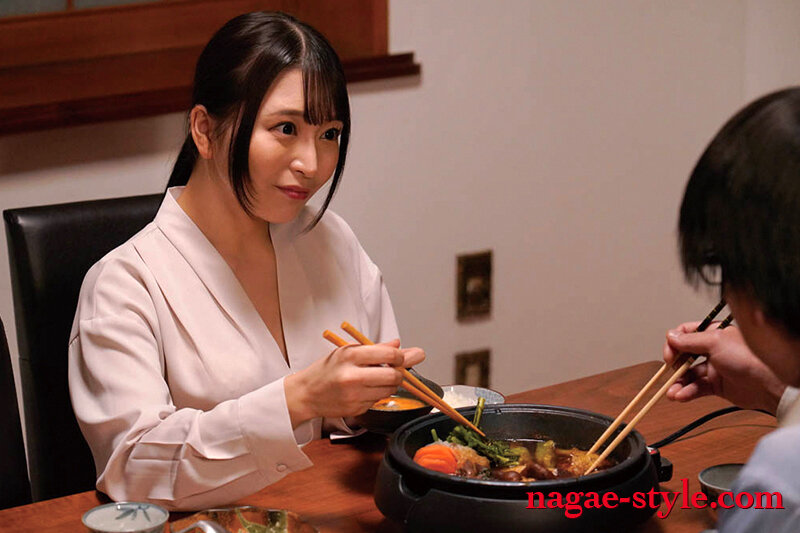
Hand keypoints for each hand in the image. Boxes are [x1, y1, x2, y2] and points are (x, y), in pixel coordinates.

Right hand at [284, 339, 424, 426]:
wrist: (306, 393)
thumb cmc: (328, 369)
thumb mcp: (348, 351)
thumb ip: (376, 348)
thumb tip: (399, 344)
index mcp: (350, 355)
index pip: (389, 354)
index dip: (400, 356)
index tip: (399, 357)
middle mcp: (352, 375)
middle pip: (393, 375)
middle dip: (399, 373)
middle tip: (394, 370)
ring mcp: (354, 395)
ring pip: (389, 390)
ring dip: (389, 385)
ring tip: (376, 379)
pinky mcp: (356, 409)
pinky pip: (378, 401)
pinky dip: (377, 395)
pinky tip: (364, 390)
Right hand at [663, 321, 785, 412]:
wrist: (768, 384)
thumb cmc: (749, 358)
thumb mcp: (715, 341)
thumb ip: (690, 340)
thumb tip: (671, 337)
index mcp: (714, 334)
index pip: (686, 334)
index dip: (675, 343)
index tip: (670, 353)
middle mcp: (713, 350)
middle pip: (685, 355)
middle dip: (675, 365)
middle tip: (670, 371)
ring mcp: (715, 368)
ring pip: (690, 375)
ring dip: (679, 383)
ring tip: (672, 391)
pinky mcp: (717, 386)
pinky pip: (697, 388)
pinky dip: (688, 392)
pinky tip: (681, 396)